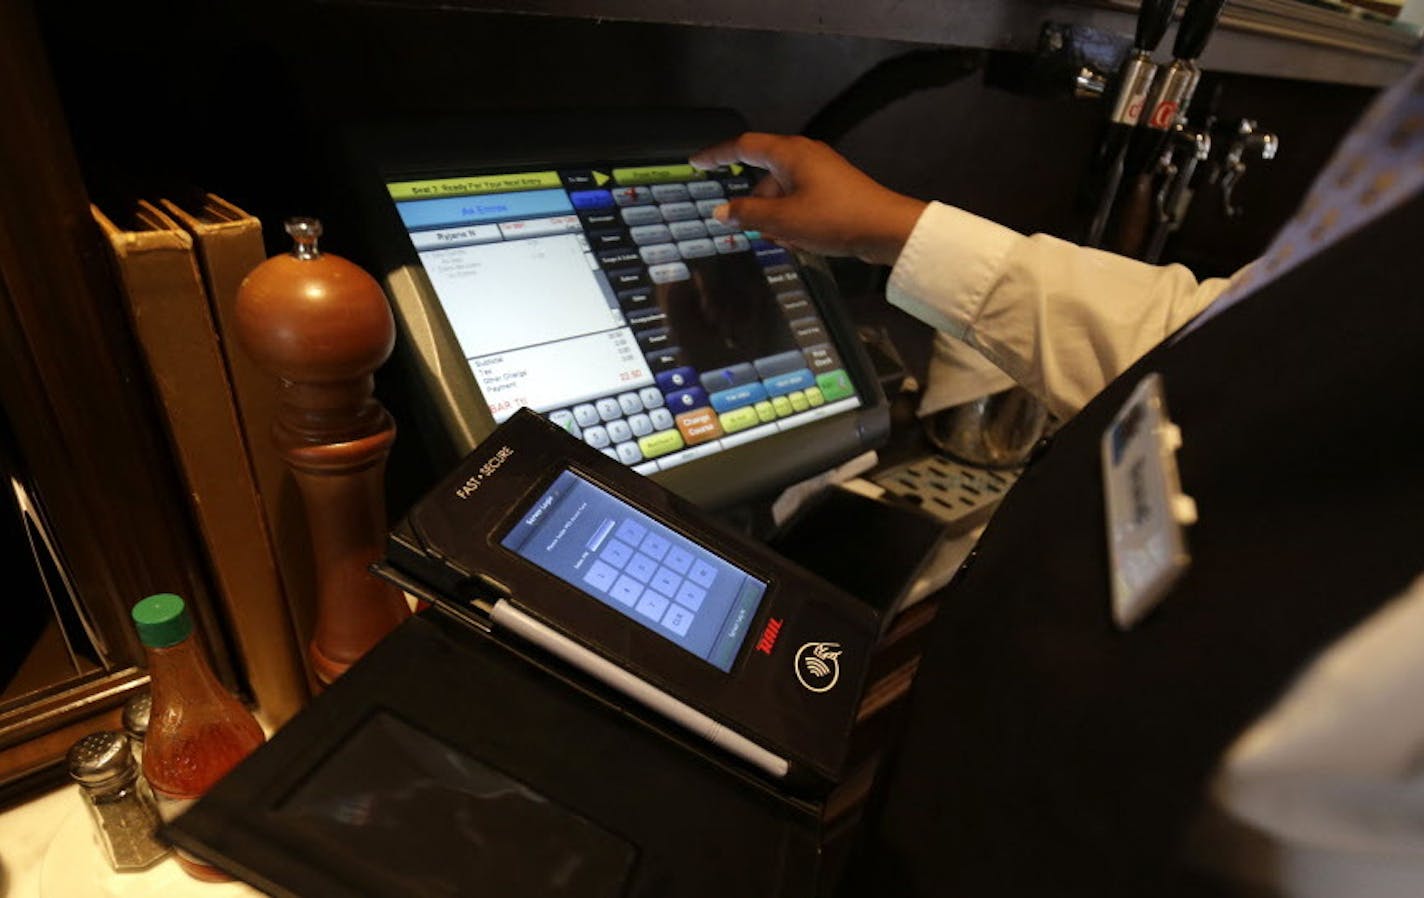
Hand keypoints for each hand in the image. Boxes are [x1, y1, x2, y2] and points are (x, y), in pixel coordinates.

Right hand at [689, 133, 926, 266]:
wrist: (886, 229)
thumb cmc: (834, 218)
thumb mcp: (782, 220)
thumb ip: (747, 214)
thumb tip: (722, 212)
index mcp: (789, 153)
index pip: (743, 147)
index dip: (717, 154)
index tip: (697, 162)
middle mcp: (804, 155)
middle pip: (764, 175)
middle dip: (754, 203)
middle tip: (749, 228)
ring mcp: (821, 172)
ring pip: (782, 191)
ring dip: (774, 216)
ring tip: (781, 240)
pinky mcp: (833, 189)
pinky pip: (799, 200)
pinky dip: (791, 217)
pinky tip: (798, 239)